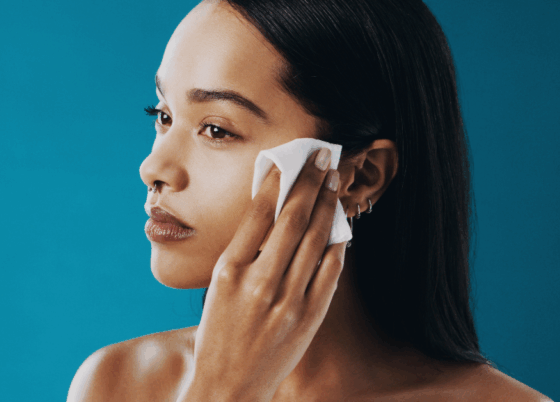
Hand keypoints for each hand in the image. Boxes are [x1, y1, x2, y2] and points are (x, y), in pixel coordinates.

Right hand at [180, 150, 345, 401]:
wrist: (228, 386)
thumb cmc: (218, 334)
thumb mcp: (218, 287)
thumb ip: (243, 253)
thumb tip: (271, 213)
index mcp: (229, 271)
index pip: (258, 214)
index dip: (278, 181)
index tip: (289, 159)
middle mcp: (258, 282)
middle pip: (292, 220)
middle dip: (309, 182)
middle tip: (323, 156)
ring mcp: (287, 301)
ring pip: (315, 240)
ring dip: (327, 205)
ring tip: (334, 181)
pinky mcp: (308, 318)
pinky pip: (329, 272)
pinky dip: (337, 244)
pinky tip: (341, 224)